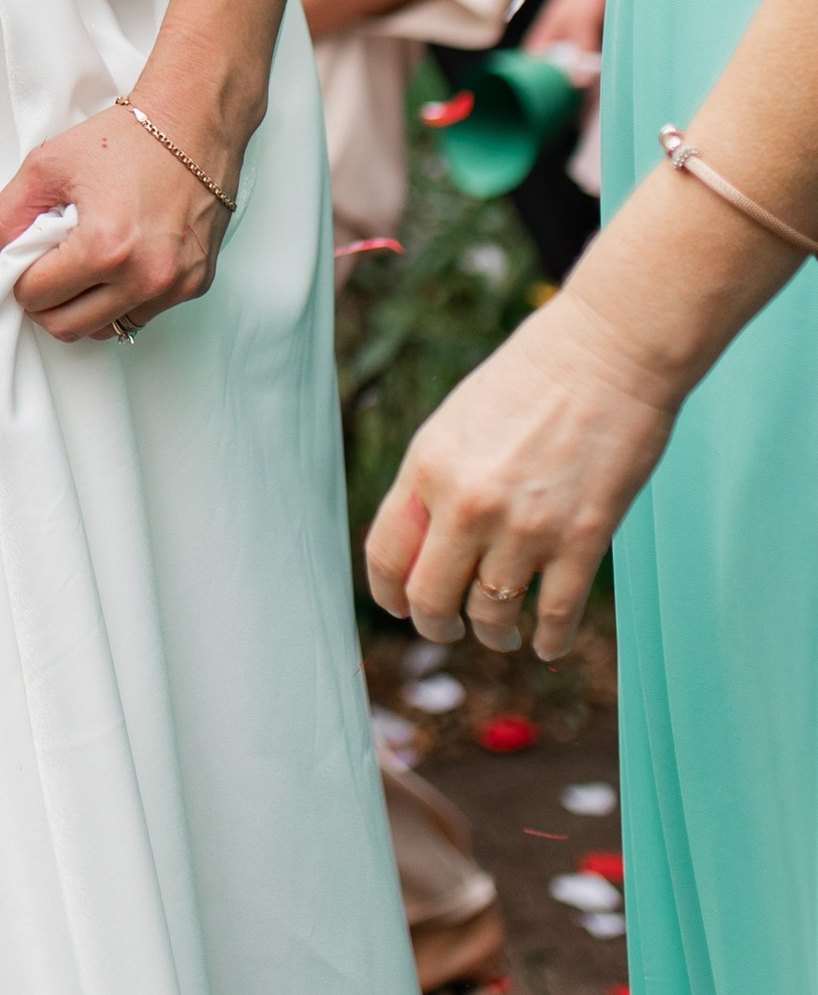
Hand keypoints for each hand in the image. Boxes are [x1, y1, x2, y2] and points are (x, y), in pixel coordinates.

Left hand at [0, 90, 241, 340]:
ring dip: (84, 305)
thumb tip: (6, 254)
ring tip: (83, 263)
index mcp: (105, 248)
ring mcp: (174, 285)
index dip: (20, 277)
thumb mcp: (46, 163)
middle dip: (46, 300)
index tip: (27, 256)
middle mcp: (145, 276)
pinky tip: (117, 262)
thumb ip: (8, 214)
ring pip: (106, 329)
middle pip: (67, 326)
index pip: (36, 298)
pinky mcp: (195, 284)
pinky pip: (141, 313)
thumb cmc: (128, 138)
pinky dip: (120, 298)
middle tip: (46, 268)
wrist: (193, 122)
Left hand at [364, 284, 676, 664]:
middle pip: (431, 600)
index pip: (385, 555)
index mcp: (427, 466)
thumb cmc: (533, 378)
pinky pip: (554, 617)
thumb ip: (435, 482)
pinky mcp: (583, 540)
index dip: (390, 595)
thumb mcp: (458, 422)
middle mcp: (467, 503)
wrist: (610, 350)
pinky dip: (548, 641)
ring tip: (504, 632)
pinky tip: (546, 644)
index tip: (403, 607)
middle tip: (451, 628)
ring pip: (492, 617)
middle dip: (438, 626)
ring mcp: (525, 527)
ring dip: (496, 634)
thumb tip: (423, 545)